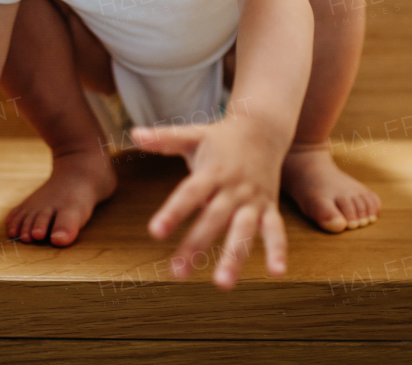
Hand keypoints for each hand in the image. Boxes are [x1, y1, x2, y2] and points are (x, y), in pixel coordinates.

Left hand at [130, 119, 288, 288]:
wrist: (263, 129)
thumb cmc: (221, 137)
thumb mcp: (194, 134)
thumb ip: (164, 138)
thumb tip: (134, 133)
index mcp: (213, 170)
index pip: (190, 193)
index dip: (174, 212)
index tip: (156, 232)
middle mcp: (233, 187)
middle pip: (214, 218)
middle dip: (197, 245)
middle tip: (178, 273)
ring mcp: (252, 199)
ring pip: (244, 230)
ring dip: (235, 257)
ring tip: (222, 283)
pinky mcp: (268, 207)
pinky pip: (275, 230)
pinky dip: (278, 250)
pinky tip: (277, 273)